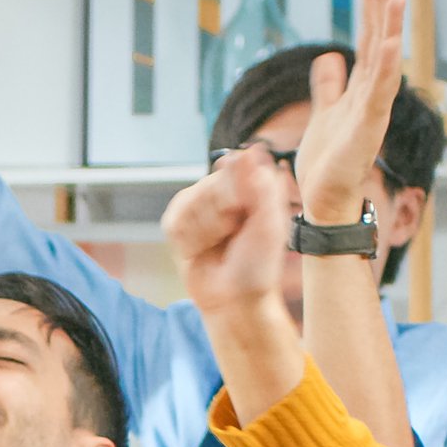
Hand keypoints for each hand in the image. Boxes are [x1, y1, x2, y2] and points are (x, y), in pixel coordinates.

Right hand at [162, 144, 291, 315]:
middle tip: (235, 234)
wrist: (235, 298)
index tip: (246, 215)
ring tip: (219, 246)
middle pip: (211, 185)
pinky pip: (176, 222)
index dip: (239, 193)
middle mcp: (221, 188)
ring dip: (209, 231)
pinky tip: (202, 250)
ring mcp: (196, 203)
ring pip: (192, 203)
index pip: (234, 165)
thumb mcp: (271, 223)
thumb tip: (251, 148)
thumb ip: (262, 185)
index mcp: (249, 183)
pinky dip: (192, 241)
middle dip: (225, 214)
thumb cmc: (258, 263)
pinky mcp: (176, 222)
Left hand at [292, 0, 407, 225]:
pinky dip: (388, 67)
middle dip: (380, 2)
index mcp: (361, 87)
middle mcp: (372, 93)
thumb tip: (330, 57)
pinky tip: (392, 43)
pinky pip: (380, 93)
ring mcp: (373, 109)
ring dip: (391, 29)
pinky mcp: (367, 128)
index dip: (371, 4)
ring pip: (385, 61)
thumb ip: (329, 86)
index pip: (369, 36)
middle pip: (379, 38)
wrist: (324, 200)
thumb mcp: (324, 112)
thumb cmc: (328, 162)